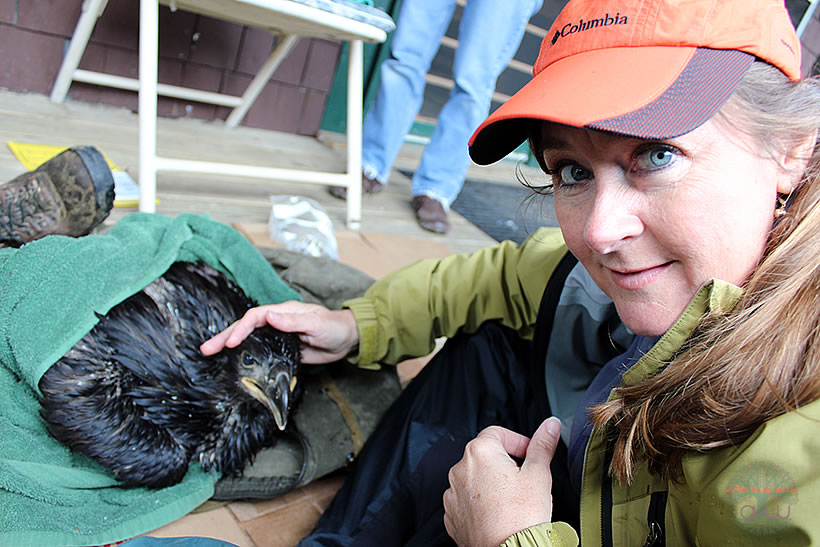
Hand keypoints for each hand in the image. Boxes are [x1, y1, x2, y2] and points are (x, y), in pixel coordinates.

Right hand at [199, 301, 358, 363]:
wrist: (347, 339)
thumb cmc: (334, 327)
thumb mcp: (316, 324)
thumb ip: (293, 321)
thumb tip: (269, 316)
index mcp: (283, 312)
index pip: (255, 317)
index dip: (241, 329)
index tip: (231, 343)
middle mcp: (276, 321)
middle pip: (245, 326)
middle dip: (225, 336)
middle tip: (206, 349)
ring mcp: (277, 335)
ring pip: (248, 338)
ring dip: (229, 344)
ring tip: (210, 353)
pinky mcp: (280, 349)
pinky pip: (257, 350)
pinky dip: (243, 354)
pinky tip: (231, 361)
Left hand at [443, 417, 561, 546]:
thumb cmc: (521, 517)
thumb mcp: (539, 474)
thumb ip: (543, 445)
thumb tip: (550, 426)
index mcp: (480, 452)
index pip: (497, 432)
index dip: (518, 441)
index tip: (530, 453)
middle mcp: (460, 469)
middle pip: (485, 455)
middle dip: (505, 463)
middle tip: (525, 479)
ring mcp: (453, 493)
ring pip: (475, 479)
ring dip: (492, 483)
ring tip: (513, 500)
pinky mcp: (452, 515)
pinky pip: (466, 501)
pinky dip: (481, 503)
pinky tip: (499, 513)